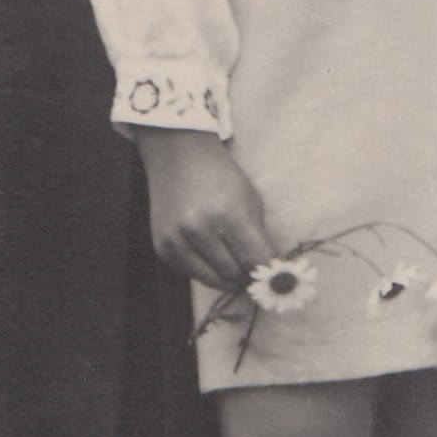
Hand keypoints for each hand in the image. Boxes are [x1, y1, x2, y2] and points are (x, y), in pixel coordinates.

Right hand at [136, 129, 273, 292]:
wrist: (179, 157)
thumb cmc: (221, 176)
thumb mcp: (250, 199)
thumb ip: (259, 237)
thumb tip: (268, 271)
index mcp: (228, 213)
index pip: (254, 260)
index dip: (267, 272)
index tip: (274, 276)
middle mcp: (199, 229)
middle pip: (233, 274)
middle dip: (248, 276)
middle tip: (255, 274)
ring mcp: (177, 240)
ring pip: (212, 280)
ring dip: (228, 279)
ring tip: (238, 270)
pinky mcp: (162, 248)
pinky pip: (191, 274)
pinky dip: (206, 272)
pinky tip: (213, 259)